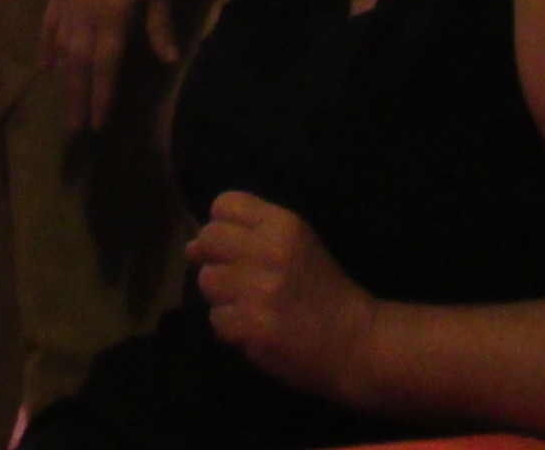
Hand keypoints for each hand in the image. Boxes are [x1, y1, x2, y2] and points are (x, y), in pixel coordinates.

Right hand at [42, 0, 175, 130]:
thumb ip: (158, 26)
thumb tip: (169, 60)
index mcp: (112, 17)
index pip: (105, 67)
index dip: (101, 96)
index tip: (98, 124)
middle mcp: (85, 16)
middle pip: (80, 66)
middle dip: (79, 99)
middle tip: (76, 130)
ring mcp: (68, 3)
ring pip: (63, 51)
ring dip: (65, 81)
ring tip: (65, 105)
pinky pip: (49, 27)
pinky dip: (48, 50)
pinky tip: (48, 69)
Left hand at [189, 193, 376, 403]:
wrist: (354, 340)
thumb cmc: (324, 289)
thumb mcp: (296, 245)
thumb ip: (247, 235)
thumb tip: (189, 245)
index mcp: (283, 224)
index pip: (225, 204)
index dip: (222, 225)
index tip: (235, 244)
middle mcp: (268, 250)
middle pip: (208, 239)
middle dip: (215, 259)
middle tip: (238, 278)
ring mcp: (258, 289)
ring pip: (207, 280)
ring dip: (222, 295)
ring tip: (249, 304)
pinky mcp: (251, 325)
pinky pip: (216, 318)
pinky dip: (231, 326)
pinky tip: (254, 327)